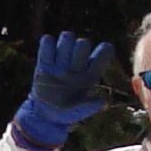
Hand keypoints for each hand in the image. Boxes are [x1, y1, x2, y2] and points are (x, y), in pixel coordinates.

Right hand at [11, 32, 114, 150]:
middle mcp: (78, 63)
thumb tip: (103, 101)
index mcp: (91, 73)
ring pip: (67, 36)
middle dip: (77, 51)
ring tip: (57, 64)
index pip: (105, 51)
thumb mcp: (78, 113)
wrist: (45, 114)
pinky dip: (47, 46)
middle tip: (69, 68)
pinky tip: (46, 62)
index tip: (91, 65)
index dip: (102, 52)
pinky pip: (47, 41)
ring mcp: (62, 60)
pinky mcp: (46, 60)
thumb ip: (89, 107)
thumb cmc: (66, 114)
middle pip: (83, 42)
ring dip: (62, 46)